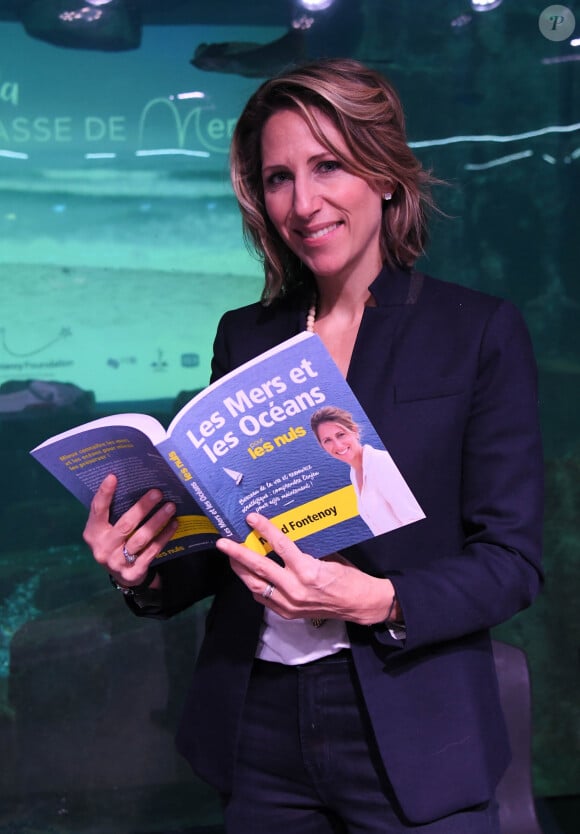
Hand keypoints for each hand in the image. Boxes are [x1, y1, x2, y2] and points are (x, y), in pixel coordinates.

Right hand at [83, 473, 177, 587]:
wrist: (123, 576)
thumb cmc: (116, 543)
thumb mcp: (107, 530)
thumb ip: (114, 513)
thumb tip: (133, 484)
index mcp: (93, 533)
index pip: (97, 510)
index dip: (104, 494)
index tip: (113, 477)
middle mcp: (102, 548)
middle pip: (125, 525)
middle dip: (142, 507)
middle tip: (158, 492)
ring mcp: (117, 562)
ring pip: (141, 538)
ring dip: (157, 521)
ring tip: (170, 507)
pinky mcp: (133, 572)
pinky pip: (152, 550)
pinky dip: (164, 536)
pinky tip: (173, 524)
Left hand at [216, 512, 395, 625]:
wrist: (359, 604)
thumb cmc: (348, 577)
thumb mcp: (328, 556)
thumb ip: (305, 550)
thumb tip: (283, 537)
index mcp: (308, 570)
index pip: (280, 546)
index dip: (264, 530)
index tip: (251, 518)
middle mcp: (295, 588)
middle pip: (260, 568)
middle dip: (238, 554)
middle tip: (223, 543)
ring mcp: (289, 604)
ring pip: (257, 585)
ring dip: (241, 570)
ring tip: (231, 558)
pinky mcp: (287, 613)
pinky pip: (264, 598)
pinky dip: (255, 585)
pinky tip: (249, 576)